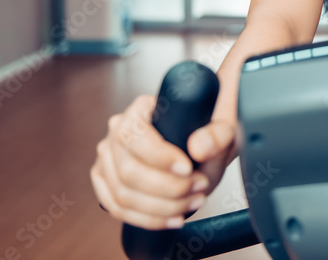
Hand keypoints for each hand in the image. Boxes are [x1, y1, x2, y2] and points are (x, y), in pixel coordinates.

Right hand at [90, 94, 236, 229]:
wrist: (201, 153)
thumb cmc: (207, 137)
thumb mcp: (222, 131)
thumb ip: (218, 135)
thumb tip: (199, 148)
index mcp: (141, 109)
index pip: (136, 136)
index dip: (159, 157)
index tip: (187, 169)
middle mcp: (118, 131)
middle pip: (128, 171)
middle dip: (168, 188)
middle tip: (199, 187)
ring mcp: (108, 157)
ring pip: (123, 195)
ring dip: (163, 207)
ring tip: (194, 201)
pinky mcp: (105, 182)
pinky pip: (117, 208)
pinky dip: (148, 219)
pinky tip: (174, 217)